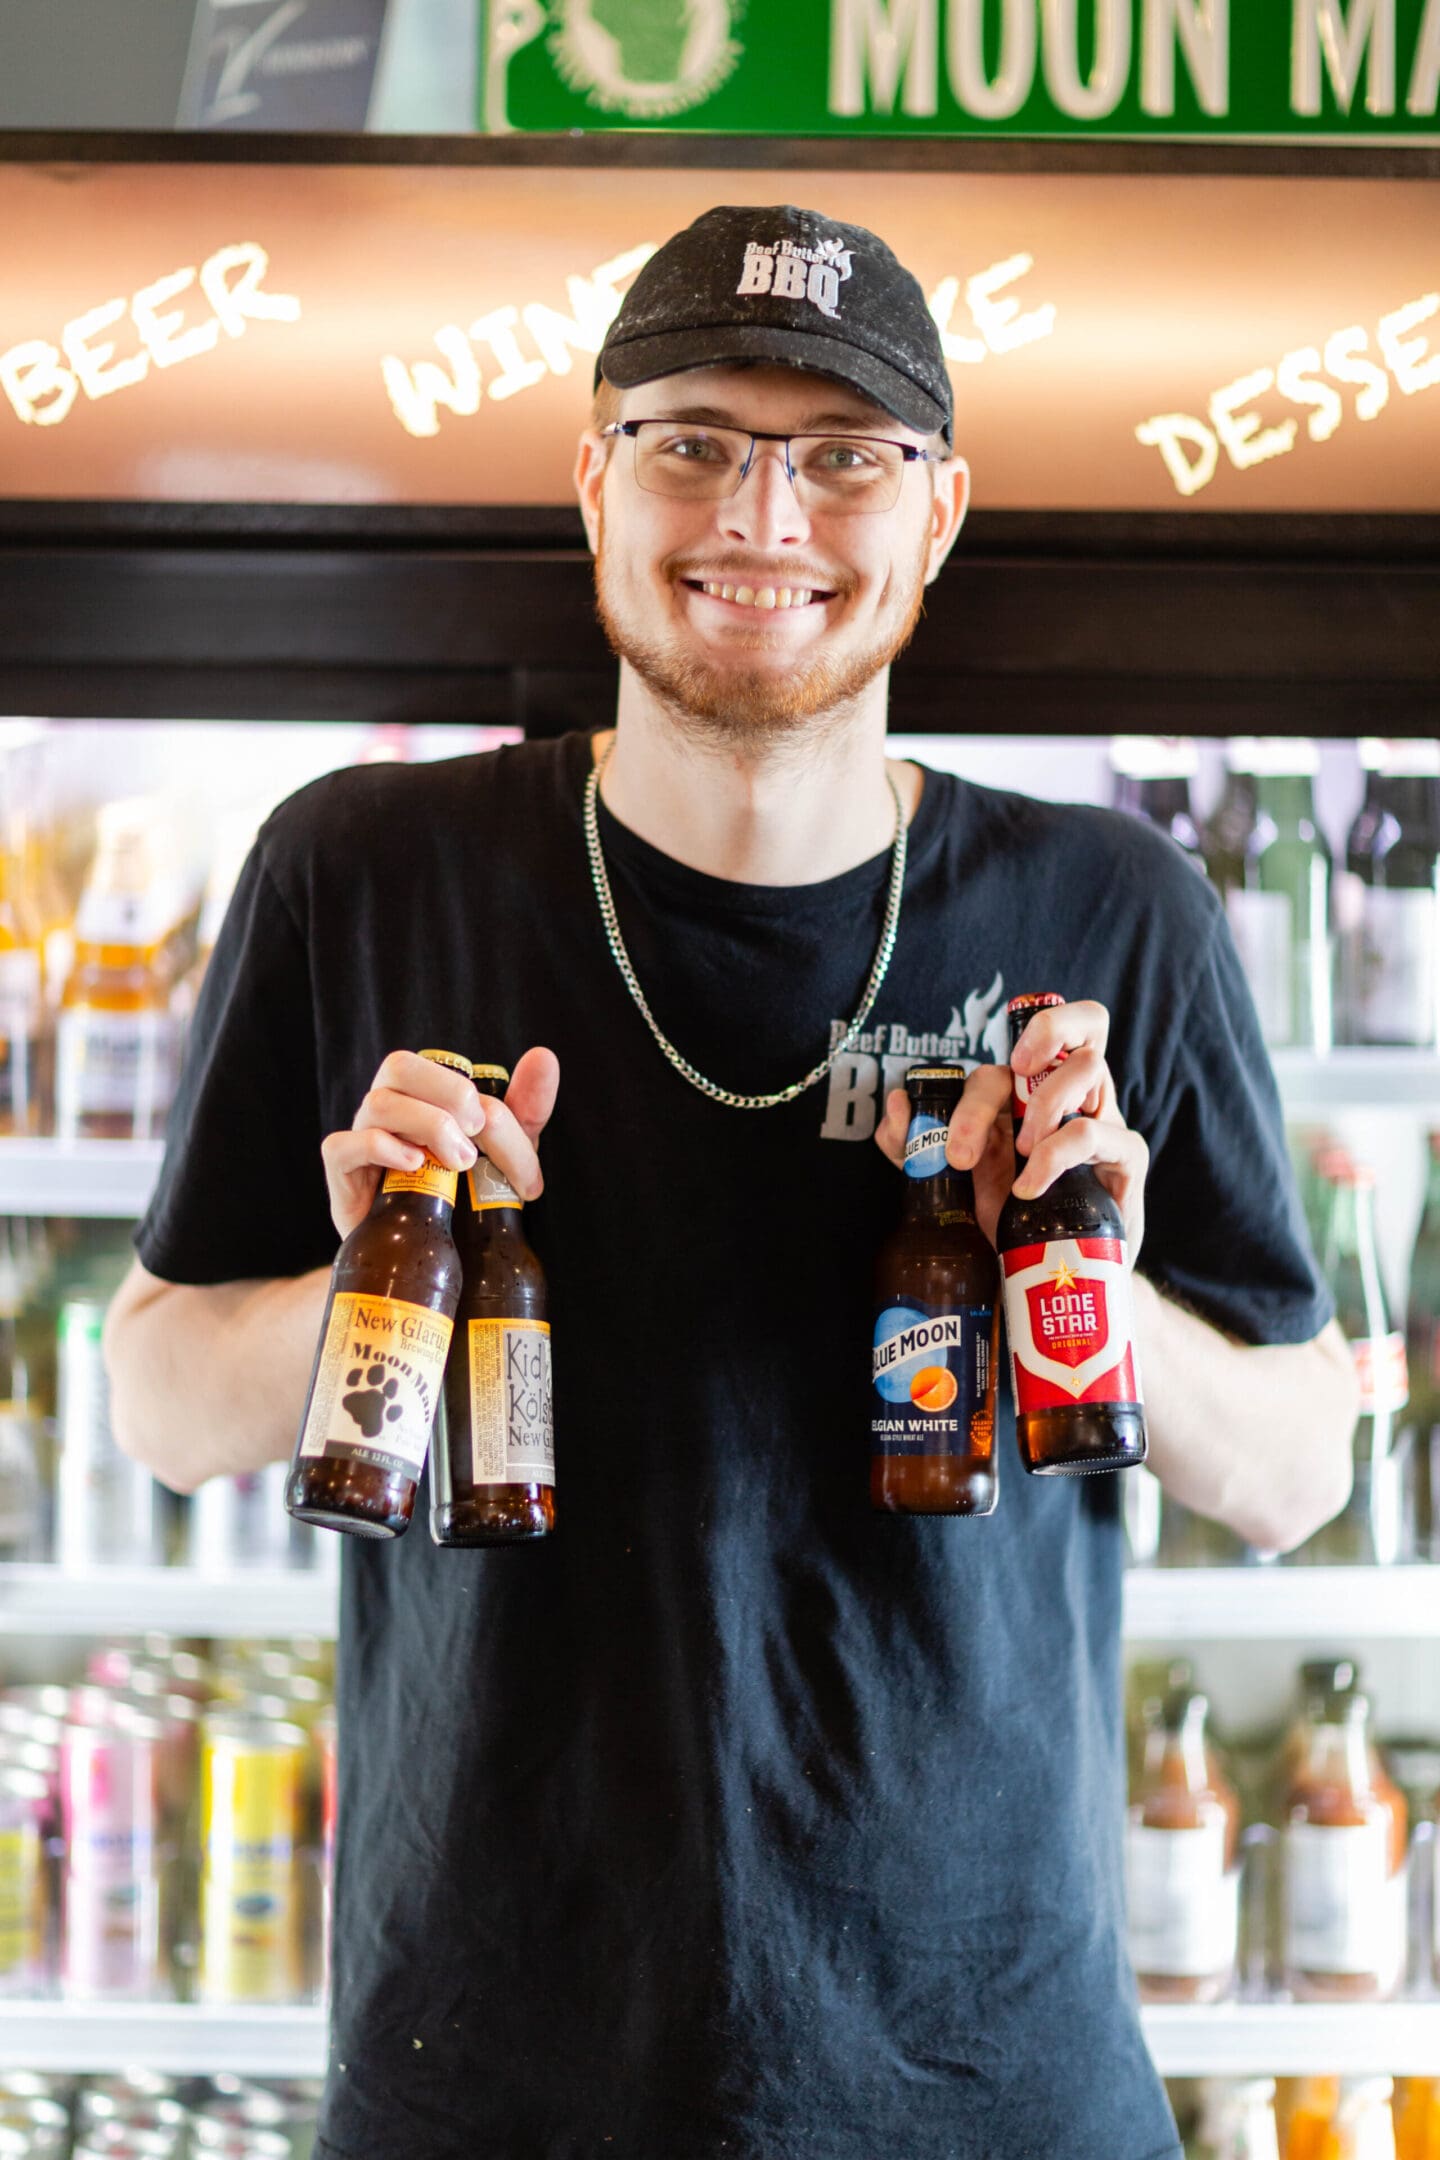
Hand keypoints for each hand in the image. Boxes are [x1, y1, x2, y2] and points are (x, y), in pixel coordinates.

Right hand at [321, 1047, 560, 1239]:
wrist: (425, 1256)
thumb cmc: (462, 1196)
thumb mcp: (503, 1153)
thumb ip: (525, 1109)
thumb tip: (543, 1055)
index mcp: (421, 1095)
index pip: (448, 1075)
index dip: (491, 1112)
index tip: (521, 1168)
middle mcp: (387, 1109)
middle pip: (399, 1067)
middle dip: (448, 1092)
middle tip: (478, 1133)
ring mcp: (360, 1139)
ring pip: (378, 1104)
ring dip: (427, 1125)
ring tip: (458, 1163)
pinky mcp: (342, 1177)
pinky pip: (342, 1146)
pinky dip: (380, 1148)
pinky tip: (414, 1165)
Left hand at [874, 999, 1146, 1261]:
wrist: (1054, 1273)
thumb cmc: (1006, 1219)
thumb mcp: (950, 1183)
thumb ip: (915, 1148)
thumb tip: (899, 1103)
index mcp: (1031, 1094)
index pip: (1020, 1055)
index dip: (990, 1078)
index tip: (968, 1129)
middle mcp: (1073, 1097)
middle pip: (1082, 1025)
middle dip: (1049, 1028)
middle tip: (1020, 1068)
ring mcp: (1103, 1121)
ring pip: (1091, 1067)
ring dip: (1046, 1103)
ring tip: (1022, 1153)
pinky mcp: (1126, 1157)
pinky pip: (1097, 1132)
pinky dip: (1057, 1154)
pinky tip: (1031, 1187)